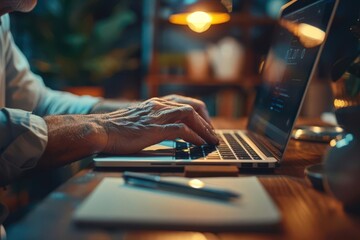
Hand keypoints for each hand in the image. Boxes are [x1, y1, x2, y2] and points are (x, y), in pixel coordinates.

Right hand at [100, 97, 218, 154]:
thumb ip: (154, 121)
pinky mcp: (154, 129)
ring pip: (190, 115)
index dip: (199, 113)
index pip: (184, 102)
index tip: (206, 125)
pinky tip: (199, 144)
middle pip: (191, 106)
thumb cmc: (117, 129)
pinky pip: (181, 130)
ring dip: (204, 128)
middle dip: (206, 120)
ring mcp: (157, 116)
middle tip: (213, 134)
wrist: (100, 130)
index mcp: (156, 103)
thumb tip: (168, 132)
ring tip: (211, 140)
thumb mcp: (140, 120)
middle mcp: (159, 106)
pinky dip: (194, 137)